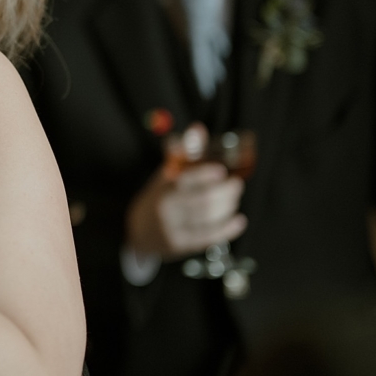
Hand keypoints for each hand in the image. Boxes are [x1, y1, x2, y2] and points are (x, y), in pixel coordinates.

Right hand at [125, 140, 246, 259]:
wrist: (137, 232)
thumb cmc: (158, 198)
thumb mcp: (166, 175)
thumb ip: (183, 153)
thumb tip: (198, 129)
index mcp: (161, 190)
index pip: (185, 180)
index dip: (205, 175)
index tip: (221, 170)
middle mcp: (166, 211)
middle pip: (202, 201)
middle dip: (225, 192)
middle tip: (236, 184)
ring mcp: (173, 230)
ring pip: (208, 219)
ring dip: (228, 207)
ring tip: (235, 198)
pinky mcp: (181, 246)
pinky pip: (209, 238)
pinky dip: (227, 229)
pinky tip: (238, 221)